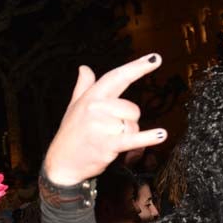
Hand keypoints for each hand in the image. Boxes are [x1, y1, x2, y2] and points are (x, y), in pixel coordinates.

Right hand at [43, 54, 166, 185]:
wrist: (61, 163)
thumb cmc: (71, 135)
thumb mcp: (73, 107)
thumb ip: (83, 86)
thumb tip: (84, 68)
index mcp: (92, 96)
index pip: (117, 77)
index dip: (137, 67)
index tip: (155, 58)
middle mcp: (96, 108)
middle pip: (132, 108)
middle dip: (129, 121)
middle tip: (111, 131)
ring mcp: (101, 126)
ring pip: (133, 125)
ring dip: (128, 136)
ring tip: (110, 142)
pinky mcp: (107, 144)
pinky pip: (133, 138)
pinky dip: (148, 138)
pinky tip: (161, 135)